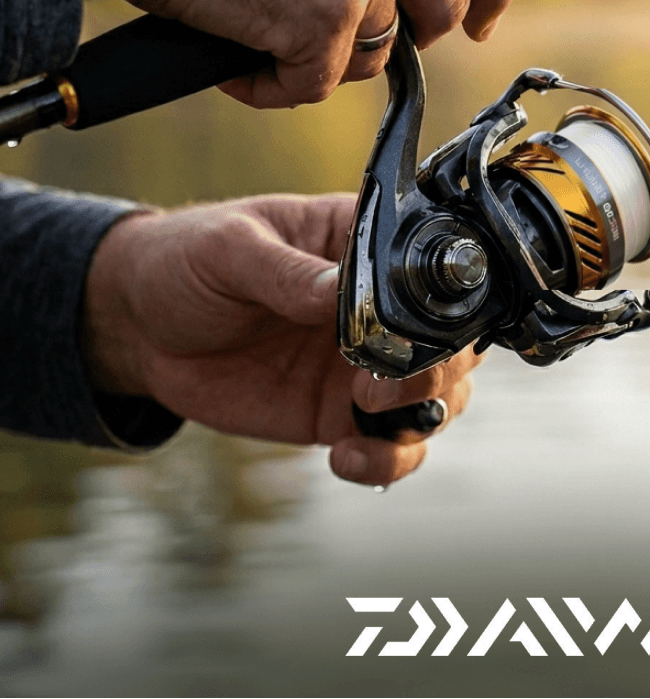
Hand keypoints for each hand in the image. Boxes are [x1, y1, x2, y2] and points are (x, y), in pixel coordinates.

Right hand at [35, 0, 516, 107]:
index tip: (483, 19)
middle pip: (444, 5)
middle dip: (403, 36)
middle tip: (344, 37)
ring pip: (378, 52)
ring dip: (325, 56)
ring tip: (260, 27)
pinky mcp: (327, 16)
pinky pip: (319, 83)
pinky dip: (275, 84)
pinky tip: (236, 56)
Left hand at [83, 193, 483, 484]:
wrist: (139, 328)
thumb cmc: (187, 262)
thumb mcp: (230, 251)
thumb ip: (287, 273)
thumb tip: (341, 292)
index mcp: (359, 246)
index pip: (427, 270)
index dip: (437, 304)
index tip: (409, 333)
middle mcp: (378, 306)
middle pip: (451, 341)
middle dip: (436, 370)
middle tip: (378, 387)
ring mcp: (363, 363)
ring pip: (437, 397)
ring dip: (421, 417)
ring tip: (364, 422)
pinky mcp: (338, 413)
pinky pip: (389, 445)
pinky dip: (387, 461)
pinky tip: (348, 460)